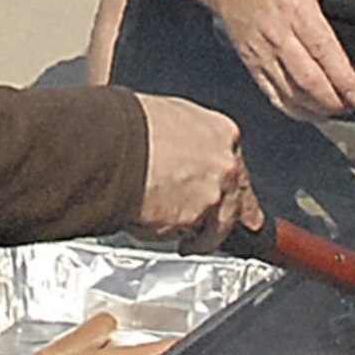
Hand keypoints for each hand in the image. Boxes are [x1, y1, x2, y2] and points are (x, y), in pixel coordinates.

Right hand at [130, 93, 259, 252]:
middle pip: (237, 205)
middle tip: (214, 236)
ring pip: (215, 228)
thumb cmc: (129, 124)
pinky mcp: (192, 219)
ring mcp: (212, 194)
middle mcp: (226, 165)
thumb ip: (190, 141)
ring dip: (198, 237)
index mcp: (223, 133)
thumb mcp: (172, 117)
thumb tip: (183, 154)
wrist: (109, 142)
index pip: (240, 172)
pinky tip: (153, 225)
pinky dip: (169, 235)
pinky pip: (185, 235)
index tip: (245, 213)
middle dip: (224, 223)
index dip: (235, 194)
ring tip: (176, 235)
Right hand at [205, 0, 354, 120]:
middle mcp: (276, 33)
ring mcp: (260, 50)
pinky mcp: (250, 60)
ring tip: (335, 111)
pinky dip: (291, 108)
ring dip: (314, 108)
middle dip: (332, 100)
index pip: (324, 51)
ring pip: (288, 92)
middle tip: (352, 106)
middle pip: (307, 78)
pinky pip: (271, 93)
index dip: (343, 78)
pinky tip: (308, 111)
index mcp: (295, 7)